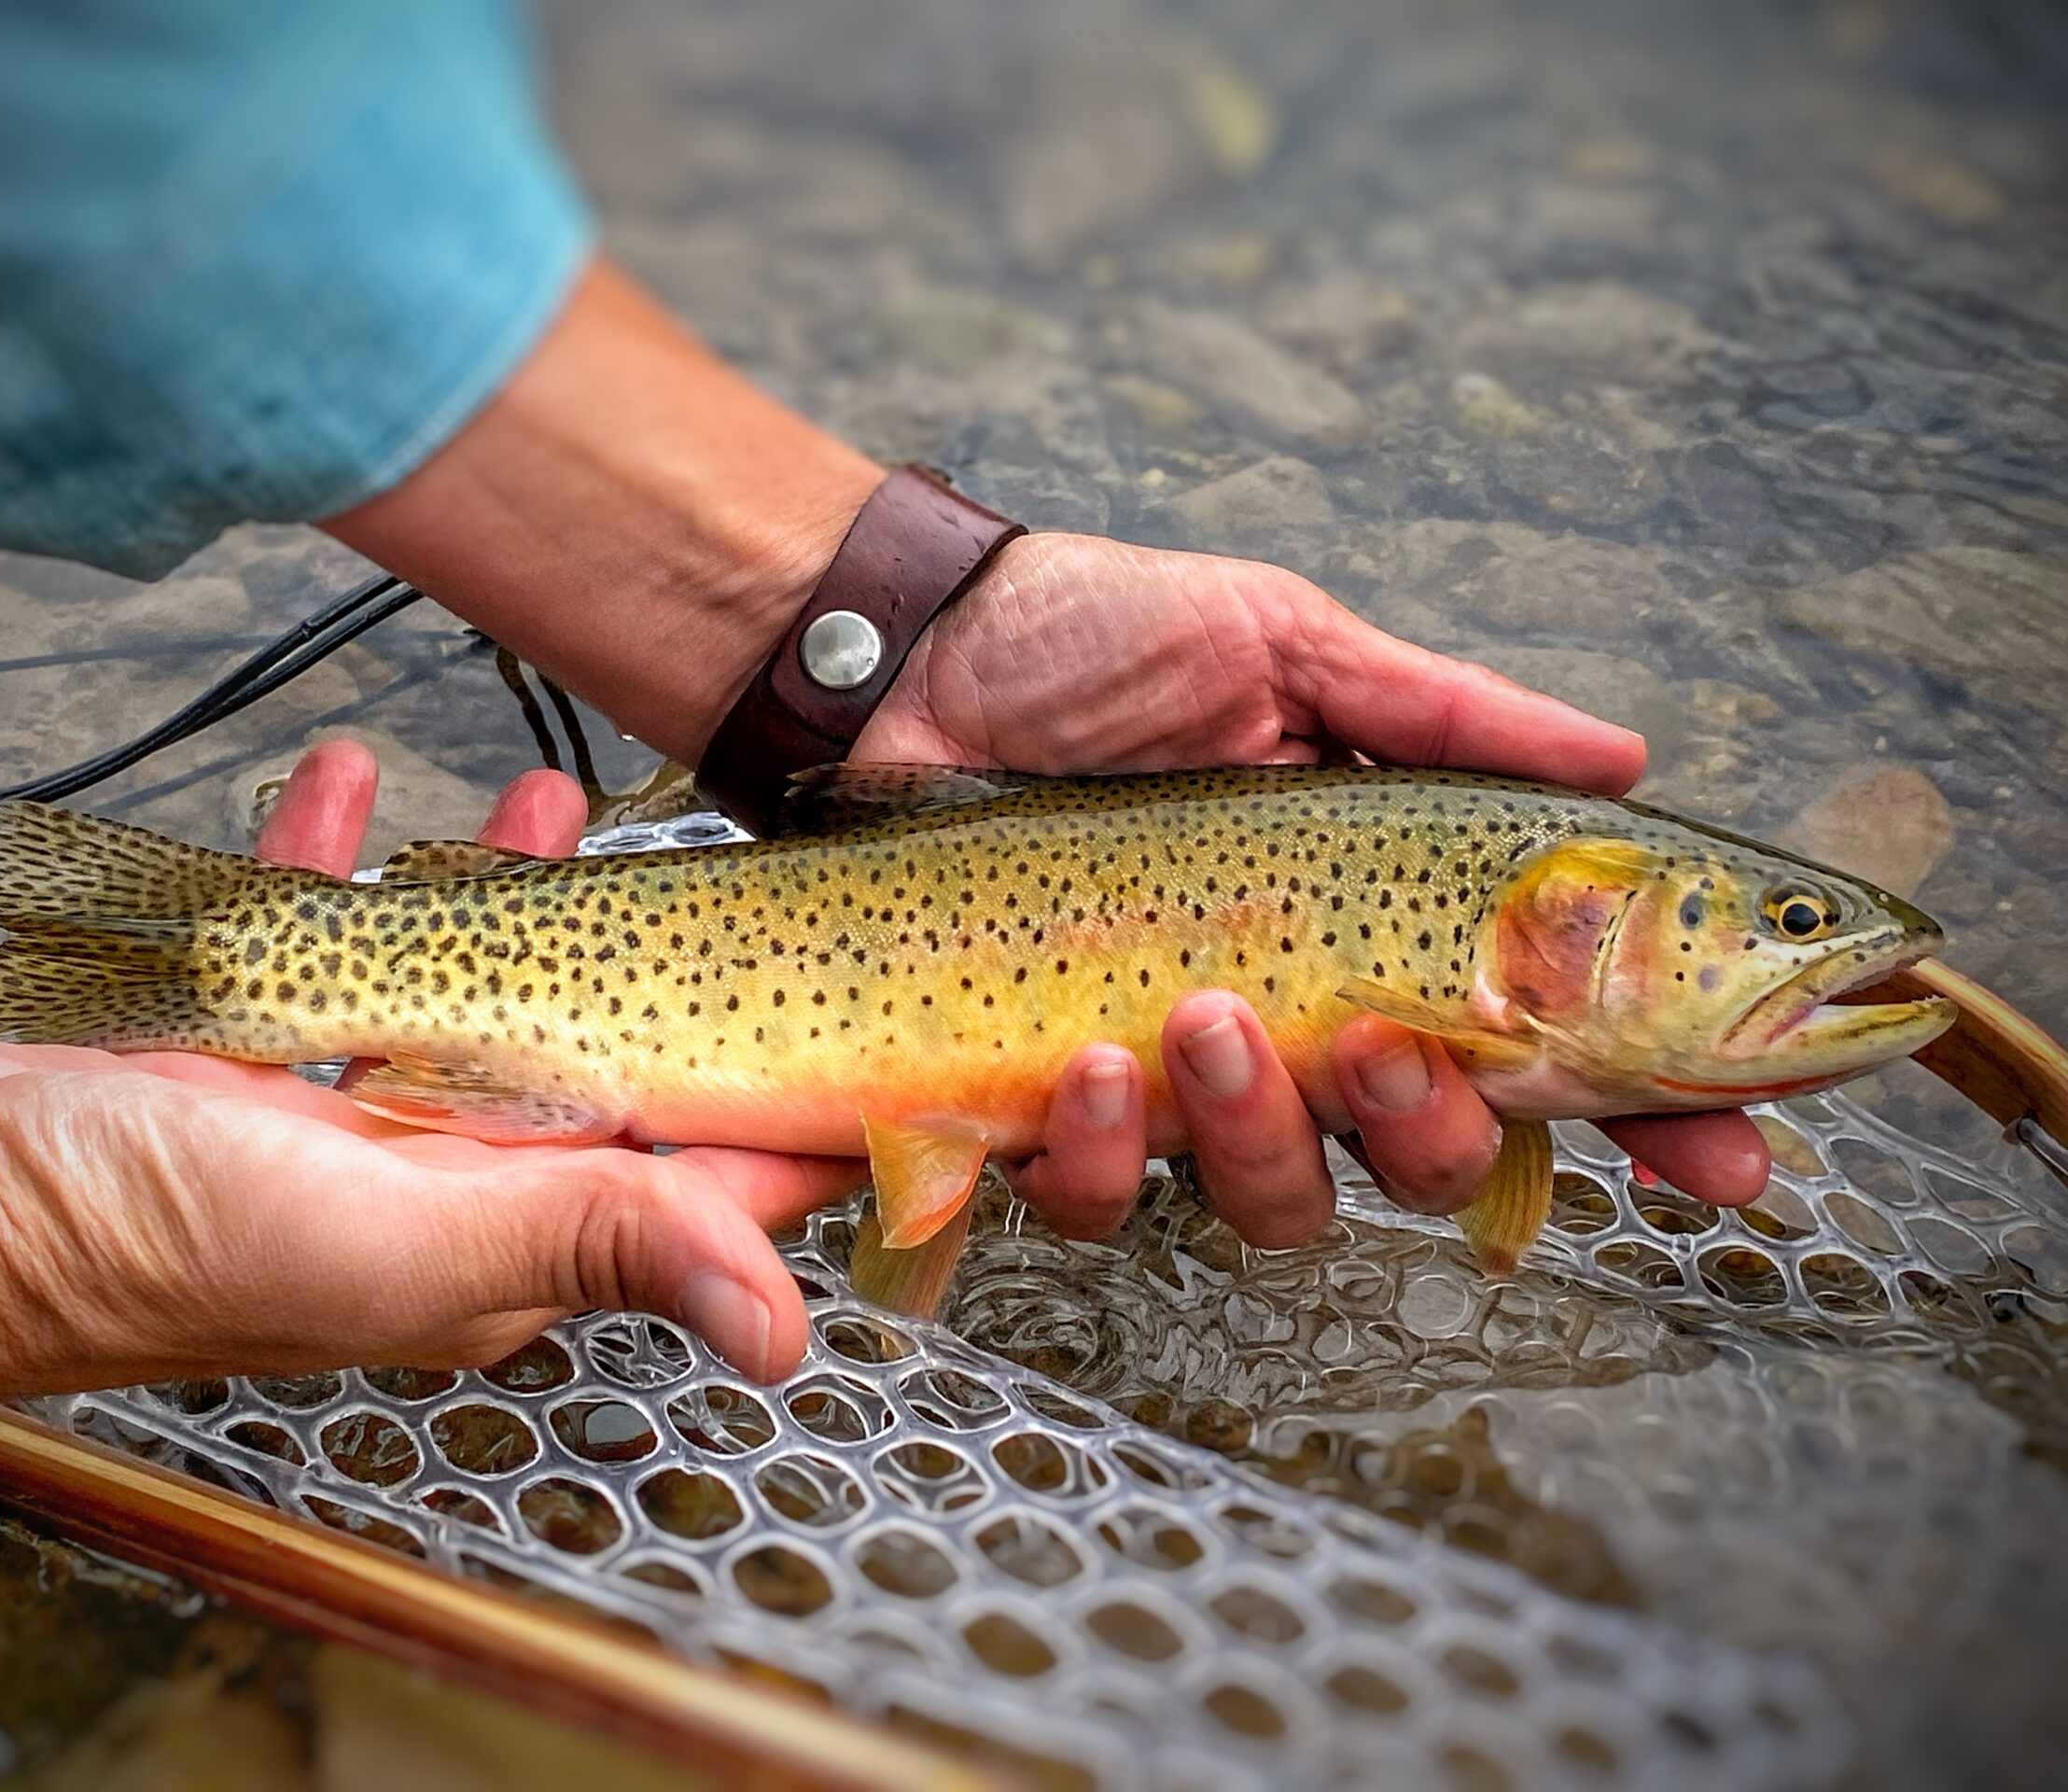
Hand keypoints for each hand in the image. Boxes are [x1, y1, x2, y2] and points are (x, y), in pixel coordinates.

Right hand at [0, 742, 852, 1401]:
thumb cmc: (145, 1238)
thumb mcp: (399, 1238)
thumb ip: (589, 1242)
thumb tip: (780, 1331)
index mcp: (495, 1238)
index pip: (677, 1182)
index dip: (768, 1114)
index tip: (855, 1031)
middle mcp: (428, 1177)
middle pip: (575, 1061)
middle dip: (645, 969)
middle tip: (704, 876)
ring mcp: (331, 1103)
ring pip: (452, 982)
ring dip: (500, 889)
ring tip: (545, 800)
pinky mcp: (240, 1038)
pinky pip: (313, 927)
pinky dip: (339, 854)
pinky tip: (350, 785)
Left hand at [860, 533, 1770, 1241]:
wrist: (908, 653)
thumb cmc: (1096, 639)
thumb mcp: (1286, 644)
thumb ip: (1445, 717)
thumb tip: (1629, 761)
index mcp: (1376, 924)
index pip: (1544, 1049)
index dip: (1645, 1121)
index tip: (1725, 1163)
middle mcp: (1294, 1019)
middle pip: (1425, 1163)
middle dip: (1432, 1136)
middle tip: (1385, 1046)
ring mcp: (1170, 1075)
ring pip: (1274, 1200)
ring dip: (1261, 1136)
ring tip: (1208, 1018)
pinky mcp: (1040, 1100)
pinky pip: (1097, 1193)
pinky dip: (1102, 1152)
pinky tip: (1088, 1060)